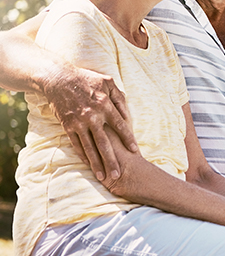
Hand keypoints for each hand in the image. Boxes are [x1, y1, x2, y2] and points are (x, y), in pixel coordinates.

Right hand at [42, 64, 137, 180]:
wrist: (59, 78)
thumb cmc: (86, 79)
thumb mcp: (107, 82)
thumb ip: (119, 97)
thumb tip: (127, 114)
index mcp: (104, 104)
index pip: (120, 125)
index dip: (128, 139)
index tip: (135, 150)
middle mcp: (92, 116)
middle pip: (105, 143)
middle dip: (112, 160)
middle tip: (118, 174)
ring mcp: (79, 122)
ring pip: (90, 148)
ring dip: (97, 163)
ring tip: (103, 177)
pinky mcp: (68, 125)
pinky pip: (76, 144)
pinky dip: (83, 155)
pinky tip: (89, 165)